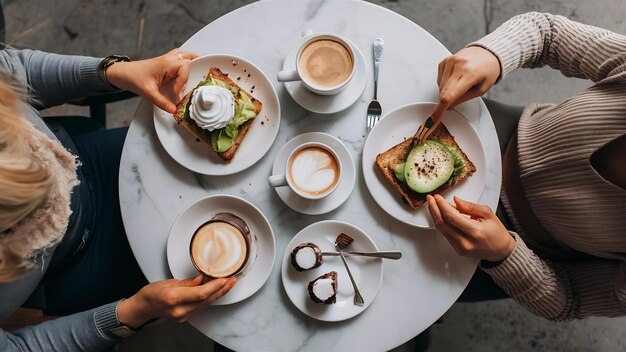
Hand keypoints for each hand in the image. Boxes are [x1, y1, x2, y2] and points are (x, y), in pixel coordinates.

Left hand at [106, 49, 198, 113]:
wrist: (122, 72)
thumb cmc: (133, 78)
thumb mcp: (148, 93)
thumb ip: (162, 102)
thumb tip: (173, 110)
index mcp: (166, 64)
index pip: (185, 70)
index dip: (183, 84)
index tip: (177, 94)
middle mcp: (169, 59)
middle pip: (190, 58)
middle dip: (196, 68)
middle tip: (199, 78)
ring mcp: (167, 58)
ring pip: (186, 55)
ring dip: (194, 61)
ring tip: (199, 71)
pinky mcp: (165, 61)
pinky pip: (180, 56)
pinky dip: (187, 61)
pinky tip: (187, 70)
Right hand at [117, 275, 235, 327]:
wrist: (143, 307)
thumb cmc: (151, 293)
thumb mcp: (167, 282)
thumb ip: (187, 283)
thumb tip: (202, 279)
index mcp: (173, 298)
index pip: (200, 294)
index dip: (215, 287)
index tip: (224, 279)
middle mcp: (179, 310)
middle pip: (206, 300)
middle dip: (221, 289)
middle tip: (232, 280)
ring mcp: (183, 315)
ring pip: (206, 304)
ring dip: (219, 294)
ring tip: (229, 284)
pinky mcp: (185, 317)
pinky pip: (201, 306)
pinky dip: (210, 298)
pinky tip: (217, 291)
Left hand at [426, 194, 514, 261]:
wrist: (501, 251)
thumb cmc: (497, 232)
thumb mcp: (488, 214)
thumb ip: (470, 206)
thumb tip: (455, 200)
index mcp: (475, 231)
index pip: (451, 217)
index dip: (441, 205)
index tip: (437, 197)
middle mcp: (466, 242)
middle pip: (443, 223)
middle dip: (434, 209)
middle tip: (430, 199)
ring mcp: (460, 248)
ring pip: (441, 229)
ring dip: (435, 216)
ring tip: (433, 205)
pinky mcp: (457, 250)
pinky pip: (445, 234)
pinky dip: (442, 223)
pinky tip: (441, 215)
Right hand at [430, 46, 499, 121]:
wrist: (488, 53)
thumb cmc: (487, 70)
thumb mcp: (481, 89)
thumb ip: (463, 99)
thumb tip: (448, 106)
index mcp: (469, 74)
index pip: (449, 95)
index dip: (440, 109)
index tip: (434, 118)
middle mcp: (458, 65)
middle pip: (443, 92)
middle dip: (447, 100)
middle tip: (457, 98)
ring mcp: (450, 61)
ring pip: (440, 86)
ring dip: (447, 90)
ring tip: (461, 83)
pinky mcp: (445, 60)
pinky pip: (439, 78)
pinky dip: (446, 82)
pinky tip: (456, 77)